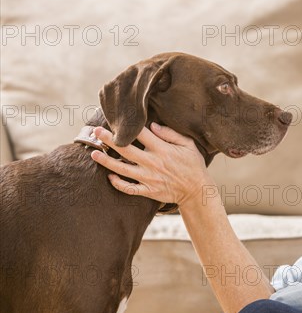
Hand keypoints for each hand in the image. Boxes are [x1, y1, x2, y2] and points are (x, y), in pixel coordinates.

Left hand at [90, 123, 210, 206]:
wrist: (197, 191)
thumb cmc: (194, 165)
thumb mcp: (189, 145)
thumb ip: (171, 134)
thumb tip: (152, 125)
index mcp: (162, 149)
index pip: (141, 134)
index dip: (128, 127)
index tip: (117, 121)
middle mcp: (153, 163)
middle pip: (125, 150)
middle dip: (109, 140)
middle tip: (96, 131)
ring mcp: (148, 178)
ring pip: (122, 169)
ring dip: (106, 161)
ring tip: (93, 153)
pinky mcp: (148, 191)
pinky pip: (128, 188)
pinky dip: (117, 183)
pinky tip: (109, 176)